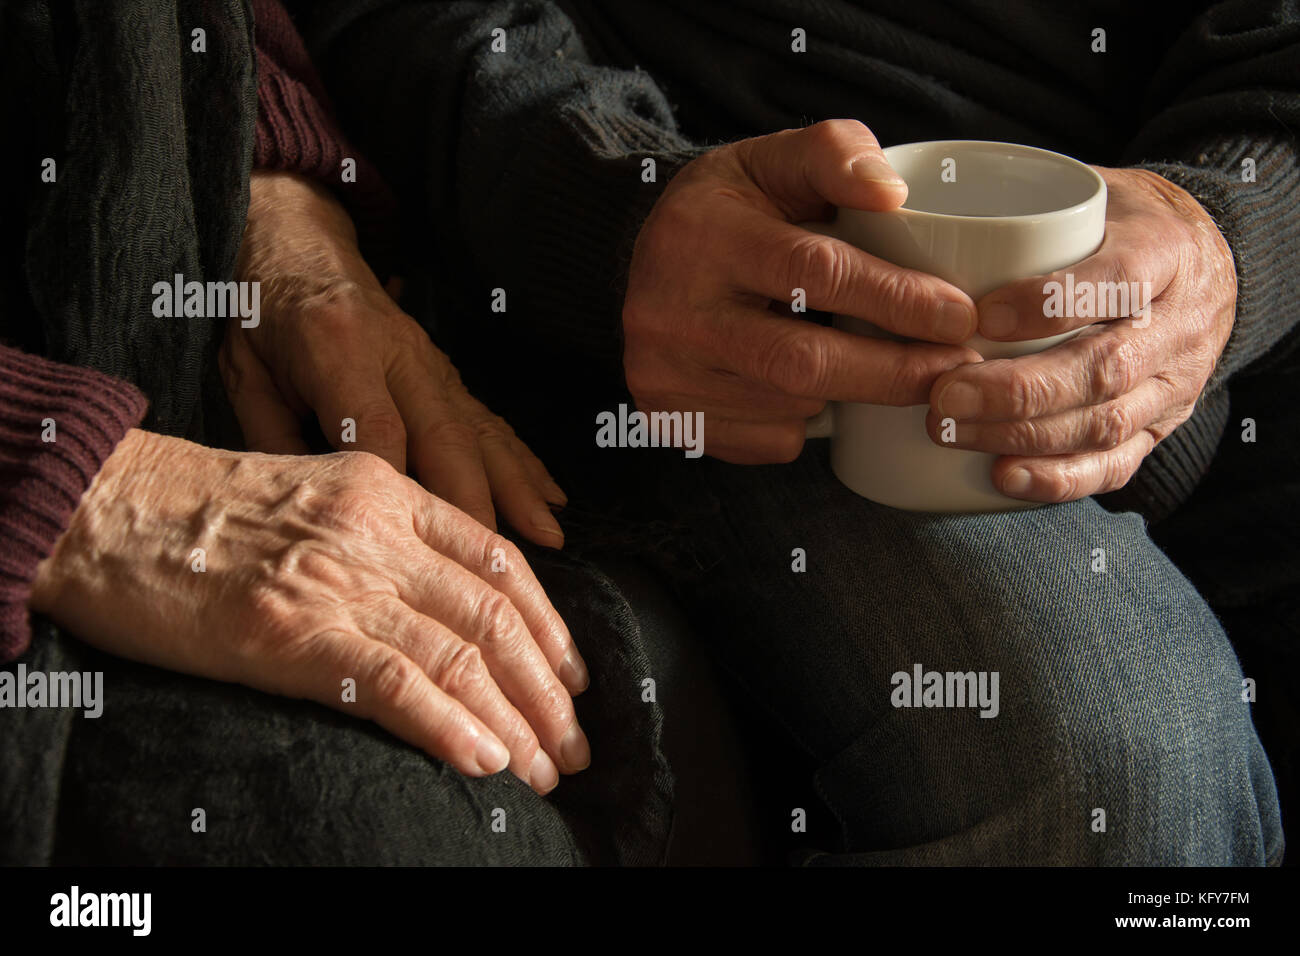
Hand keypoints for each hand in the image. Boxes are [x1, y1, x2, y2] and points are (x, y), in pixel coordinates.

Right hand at [30, 430, 590, 793]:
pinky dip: (450, 726)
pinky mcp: (292, 634)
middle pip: (494, 616)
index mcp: (388, 493)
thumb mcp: (316, 496)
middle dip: (547, 689)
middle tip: (572, 744)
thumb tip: (443, 606)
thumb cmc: (202, 512)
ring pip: (458, 654)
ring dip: (514, 721)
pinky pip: (396, 683)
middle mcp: (376, 533)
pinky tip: (485, 760)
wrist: (108, 510)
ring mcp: (337, 581)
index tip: (571, 676)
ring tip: (542, 769)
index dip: (550, 625)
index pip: (498, 561)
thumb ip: (384, 536)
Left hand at [222, 170, 566, 546]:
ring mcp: (430, 364)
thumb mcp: (243, 372)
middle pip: (444, 435)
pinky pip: (490, 422)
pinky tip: (550, 496)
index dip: (395, 482)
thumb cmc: (260, 313)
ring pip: (480, 431)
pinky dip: (523, 463)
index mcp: (336, 346)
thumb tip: (306, 507)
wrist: (296, 245)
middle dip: (474, 502)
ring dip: (517, 487)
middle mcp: (398, 354)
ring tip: (547, 534)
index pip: (376, 425)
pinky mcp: (447, 375)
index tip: (407, 540)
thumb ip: (273, 437)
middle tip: (494, 560)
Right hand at [623, 119, 981, 463]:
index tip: (959, 315)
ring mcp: (664, 373)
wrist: (636, 261)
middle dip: (892, 371)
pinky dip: (805, 421)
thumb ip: (835, 154)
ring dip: (851, 394)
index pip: (812, 270)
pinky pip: (767, 439)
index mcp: (702, 233)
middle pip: (802, 361)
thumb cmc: (728, 209)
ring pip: (791, 405)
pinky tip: (809, 390)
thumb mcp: (771, 159)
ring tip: (882, 368)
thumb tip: (893, 193)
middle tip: (955, 370)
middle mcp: (671, 310)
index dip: (895, 298)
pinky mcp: (669, 418)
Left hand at [925, 167, 1235, 501]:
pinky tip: (1004, 476)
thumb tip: (909, 210)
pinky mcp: (1162, 427)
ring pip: (1106, 422)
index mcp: (1165, 252)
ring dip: (1023, 435)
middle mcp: (1179, 323)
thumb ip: (1027, 212)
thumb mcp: (1093, 195)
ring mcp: (1176, 382)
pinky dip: (1059, 479)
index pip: (1118, 280)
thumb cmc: (1122, 226)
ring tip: (952, 430)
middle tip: (944, 395)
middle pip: (1104, 367)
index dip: (1050, 303)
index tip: (981, 317)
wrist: (1212, 261)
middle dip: (1019, 391)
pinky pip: (1117, 465)